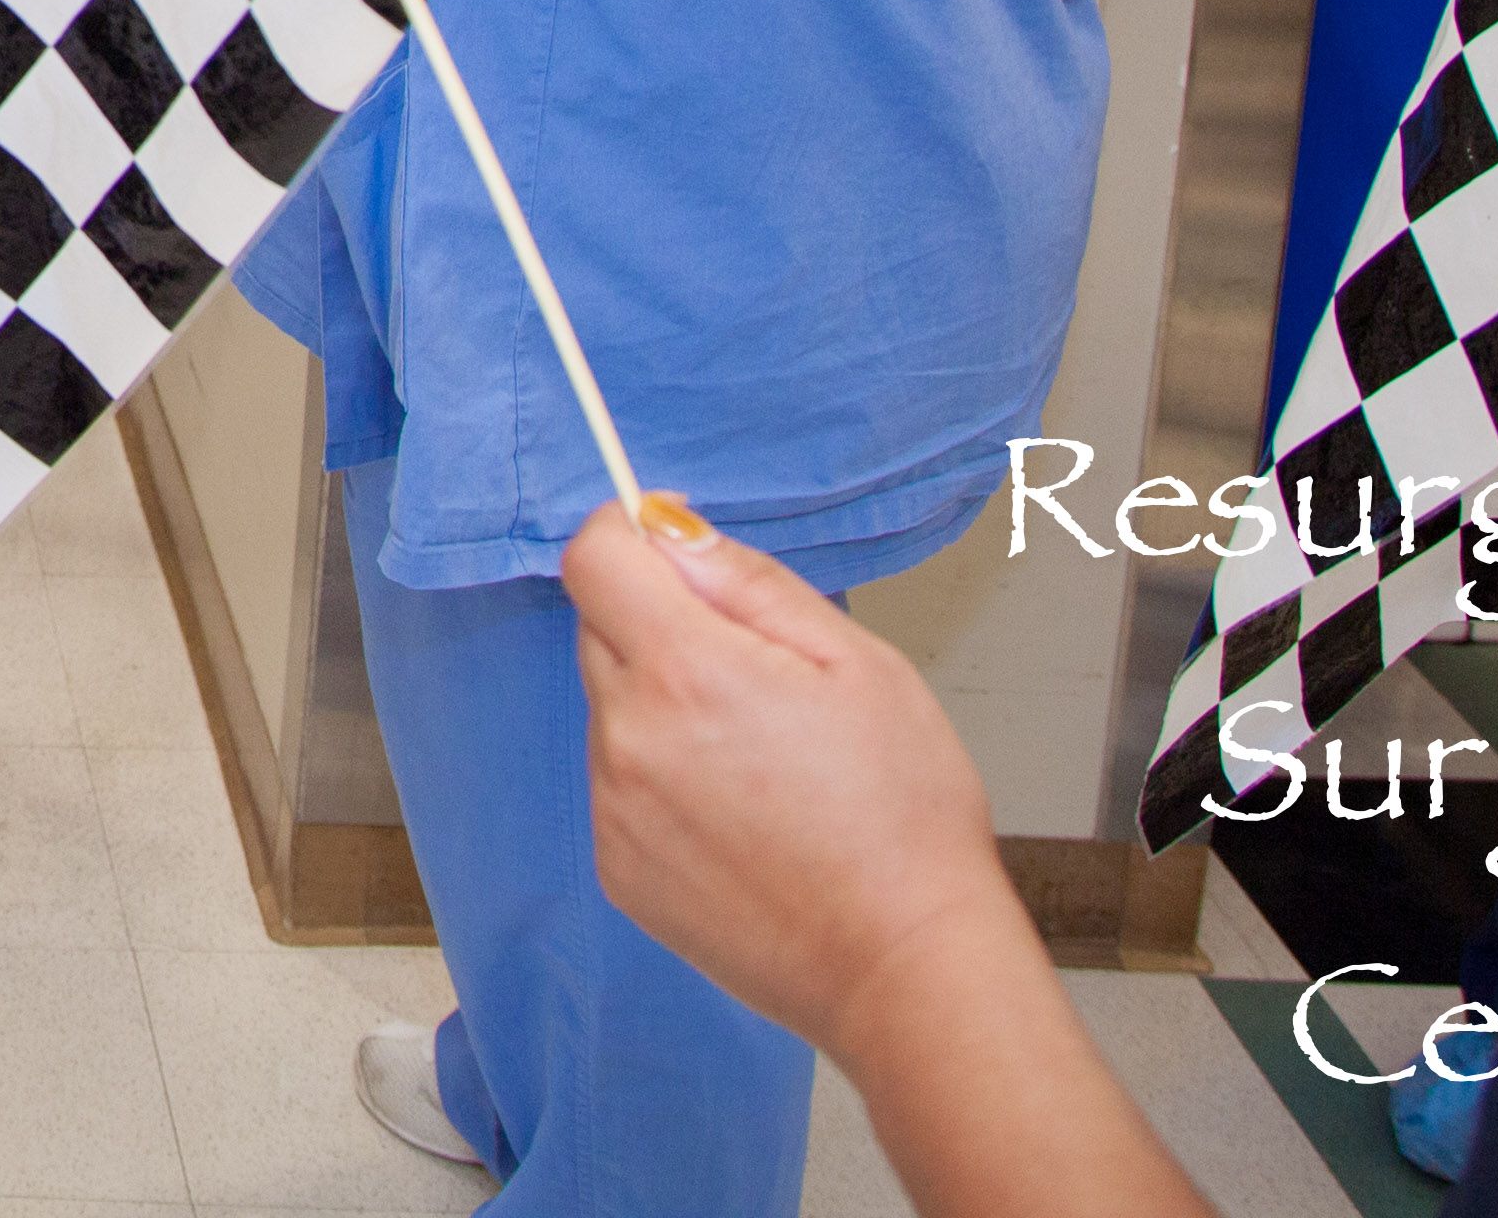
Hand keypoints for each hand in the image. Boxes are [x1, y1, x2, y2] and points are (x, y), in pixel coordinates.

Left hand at [561, 498, 1013, 1050]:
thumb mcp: (858, 664)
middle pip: (600, 631)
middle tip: (757, 674)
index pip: (593, 560)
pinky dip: (662, 781)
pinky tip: (742, 816)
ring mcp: (614, 811)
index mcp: (685, 674)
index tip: (670, 545)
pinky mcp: (618, 870)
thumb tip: (669, 530)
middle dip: (660, 626)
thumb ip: (748, 584)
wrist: (905, 968)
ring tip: (763, 762)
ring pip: (613, 711)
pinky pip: (619, 786)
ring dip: (663, 708)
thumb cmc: (903, 819)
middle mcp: (628, 739)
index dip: (627, 535)